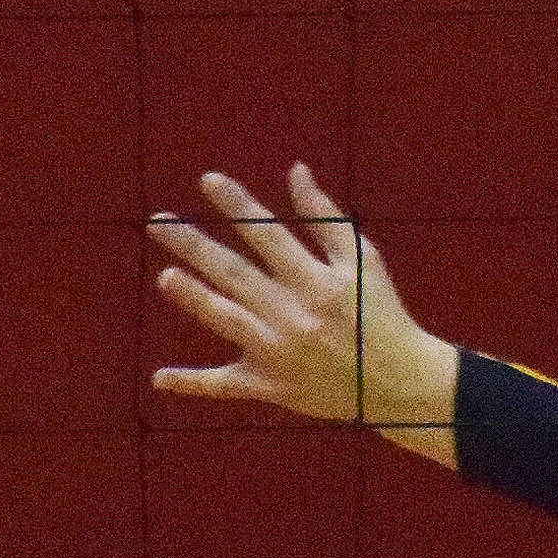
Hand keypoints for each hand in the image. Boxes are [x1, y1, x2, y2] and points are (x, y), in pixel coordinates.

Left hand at [150, 164, 458, 463]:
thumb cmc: (381, 311)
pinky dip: (193, 384)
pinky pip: (226, 386)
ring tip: (166, 277)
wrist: (400, 382)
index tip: (208, 180)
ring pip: (227, 321)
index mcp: (316, 280)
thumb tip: (295, 170)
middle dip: (194, 245)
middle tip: (157, 221)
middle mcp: (293, 313)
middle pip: (234, 272)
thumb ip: (324, 217)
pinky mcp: (271, 386)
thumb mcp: (362, 259)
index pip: (266, 234)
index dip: (237, 205)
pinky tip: (159, 378)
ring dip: (195, 299)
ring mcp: (278, 352)